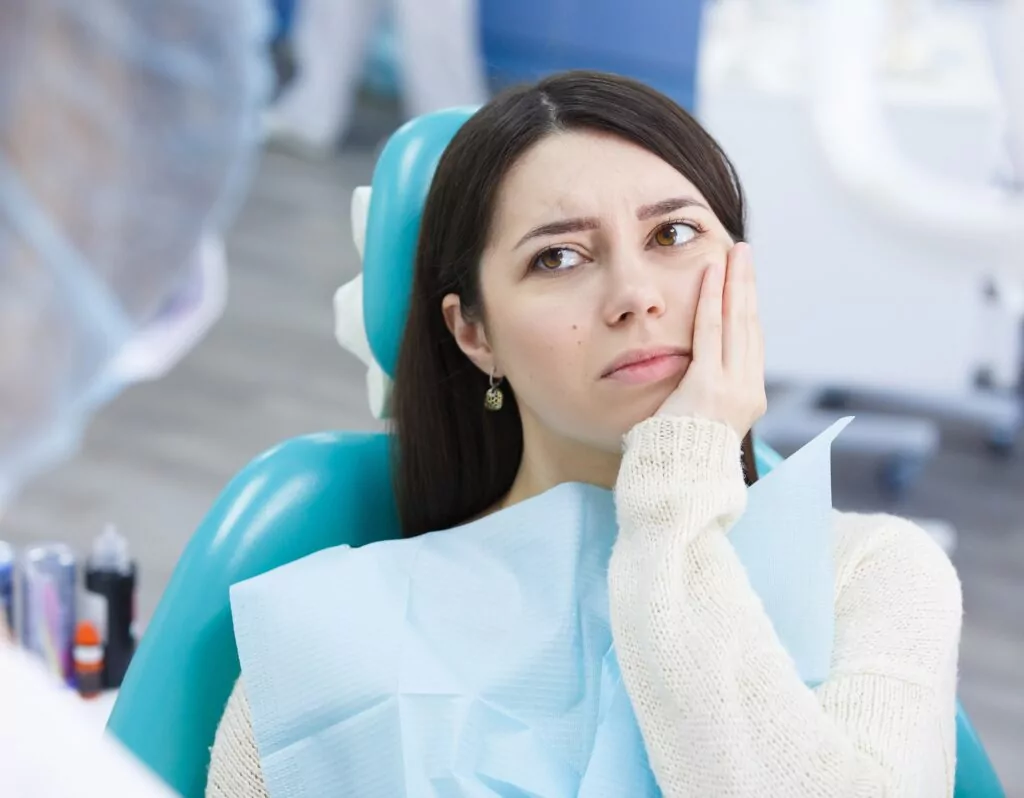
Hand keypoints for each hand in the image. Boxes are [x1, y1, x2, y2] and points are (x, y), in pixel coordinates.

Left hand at [656, 243, 766, 437]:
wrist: (677, 482)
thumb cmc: (678, 455)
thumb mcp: (699, 417)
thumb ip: (703, 390)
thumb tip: (694, 368)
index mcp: (748, 398)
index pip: (750, 343)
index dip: (747, 308)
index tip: (743, 282)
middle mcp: (747, 390)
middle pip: (749, 325)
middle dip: (746, 286)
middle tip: (744, 253)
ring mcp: (731, 388)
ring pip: (735, 323)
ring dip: (734, 283)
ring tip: (733, 254)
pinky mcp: (708, 385)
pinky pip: (709, 332)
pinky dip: (710, 300)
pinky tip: (710, 275)